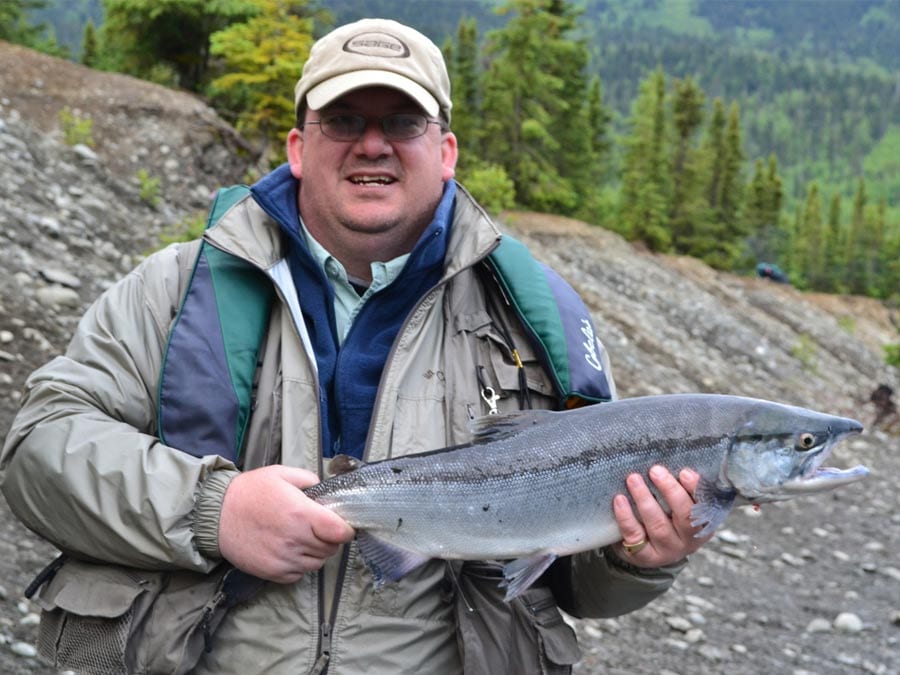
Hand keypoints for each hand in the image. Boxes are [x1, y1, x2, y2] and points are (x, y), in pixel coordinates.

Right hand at [218, 465, 354, 582]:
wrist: (216, 515)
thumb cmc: (249, 492)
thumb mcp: (281, 474)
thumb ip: (309, 480)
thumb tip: (324, 490)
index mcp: (302, 514)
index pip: (340, 532)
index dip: (346, 529)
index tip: (341, 524)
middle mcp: (296, 540)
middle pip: (331, 548)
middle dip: (330, 538)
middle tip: (317, 527)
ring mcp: (284, 559)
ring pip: (317, 563)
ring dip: (316, 552)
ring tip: (302, 538)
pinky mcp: (273, 573)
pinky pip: (299, 574)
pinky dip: (300, 565)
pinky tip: (290, 550)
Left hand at [610, 465, 712, 567]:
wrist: (649, 548)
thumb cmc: (667, 515)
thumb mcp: (680, 503)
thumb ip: (682, 486)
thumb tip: (670, 453)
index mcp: (703, 522)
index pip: (705, 505)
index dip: (696, 489)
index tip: (684, 472)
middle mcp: (688, 539)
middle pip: (685, 516)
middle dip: (670, 491)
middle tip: (655, 470)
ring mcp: (667, 549)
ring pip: (658, 525)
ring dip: (645, 500)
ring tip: (633, 479)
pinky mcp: (644, 556)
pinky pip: (635, 536)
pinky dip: (626, 517)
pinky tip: (619, 500)